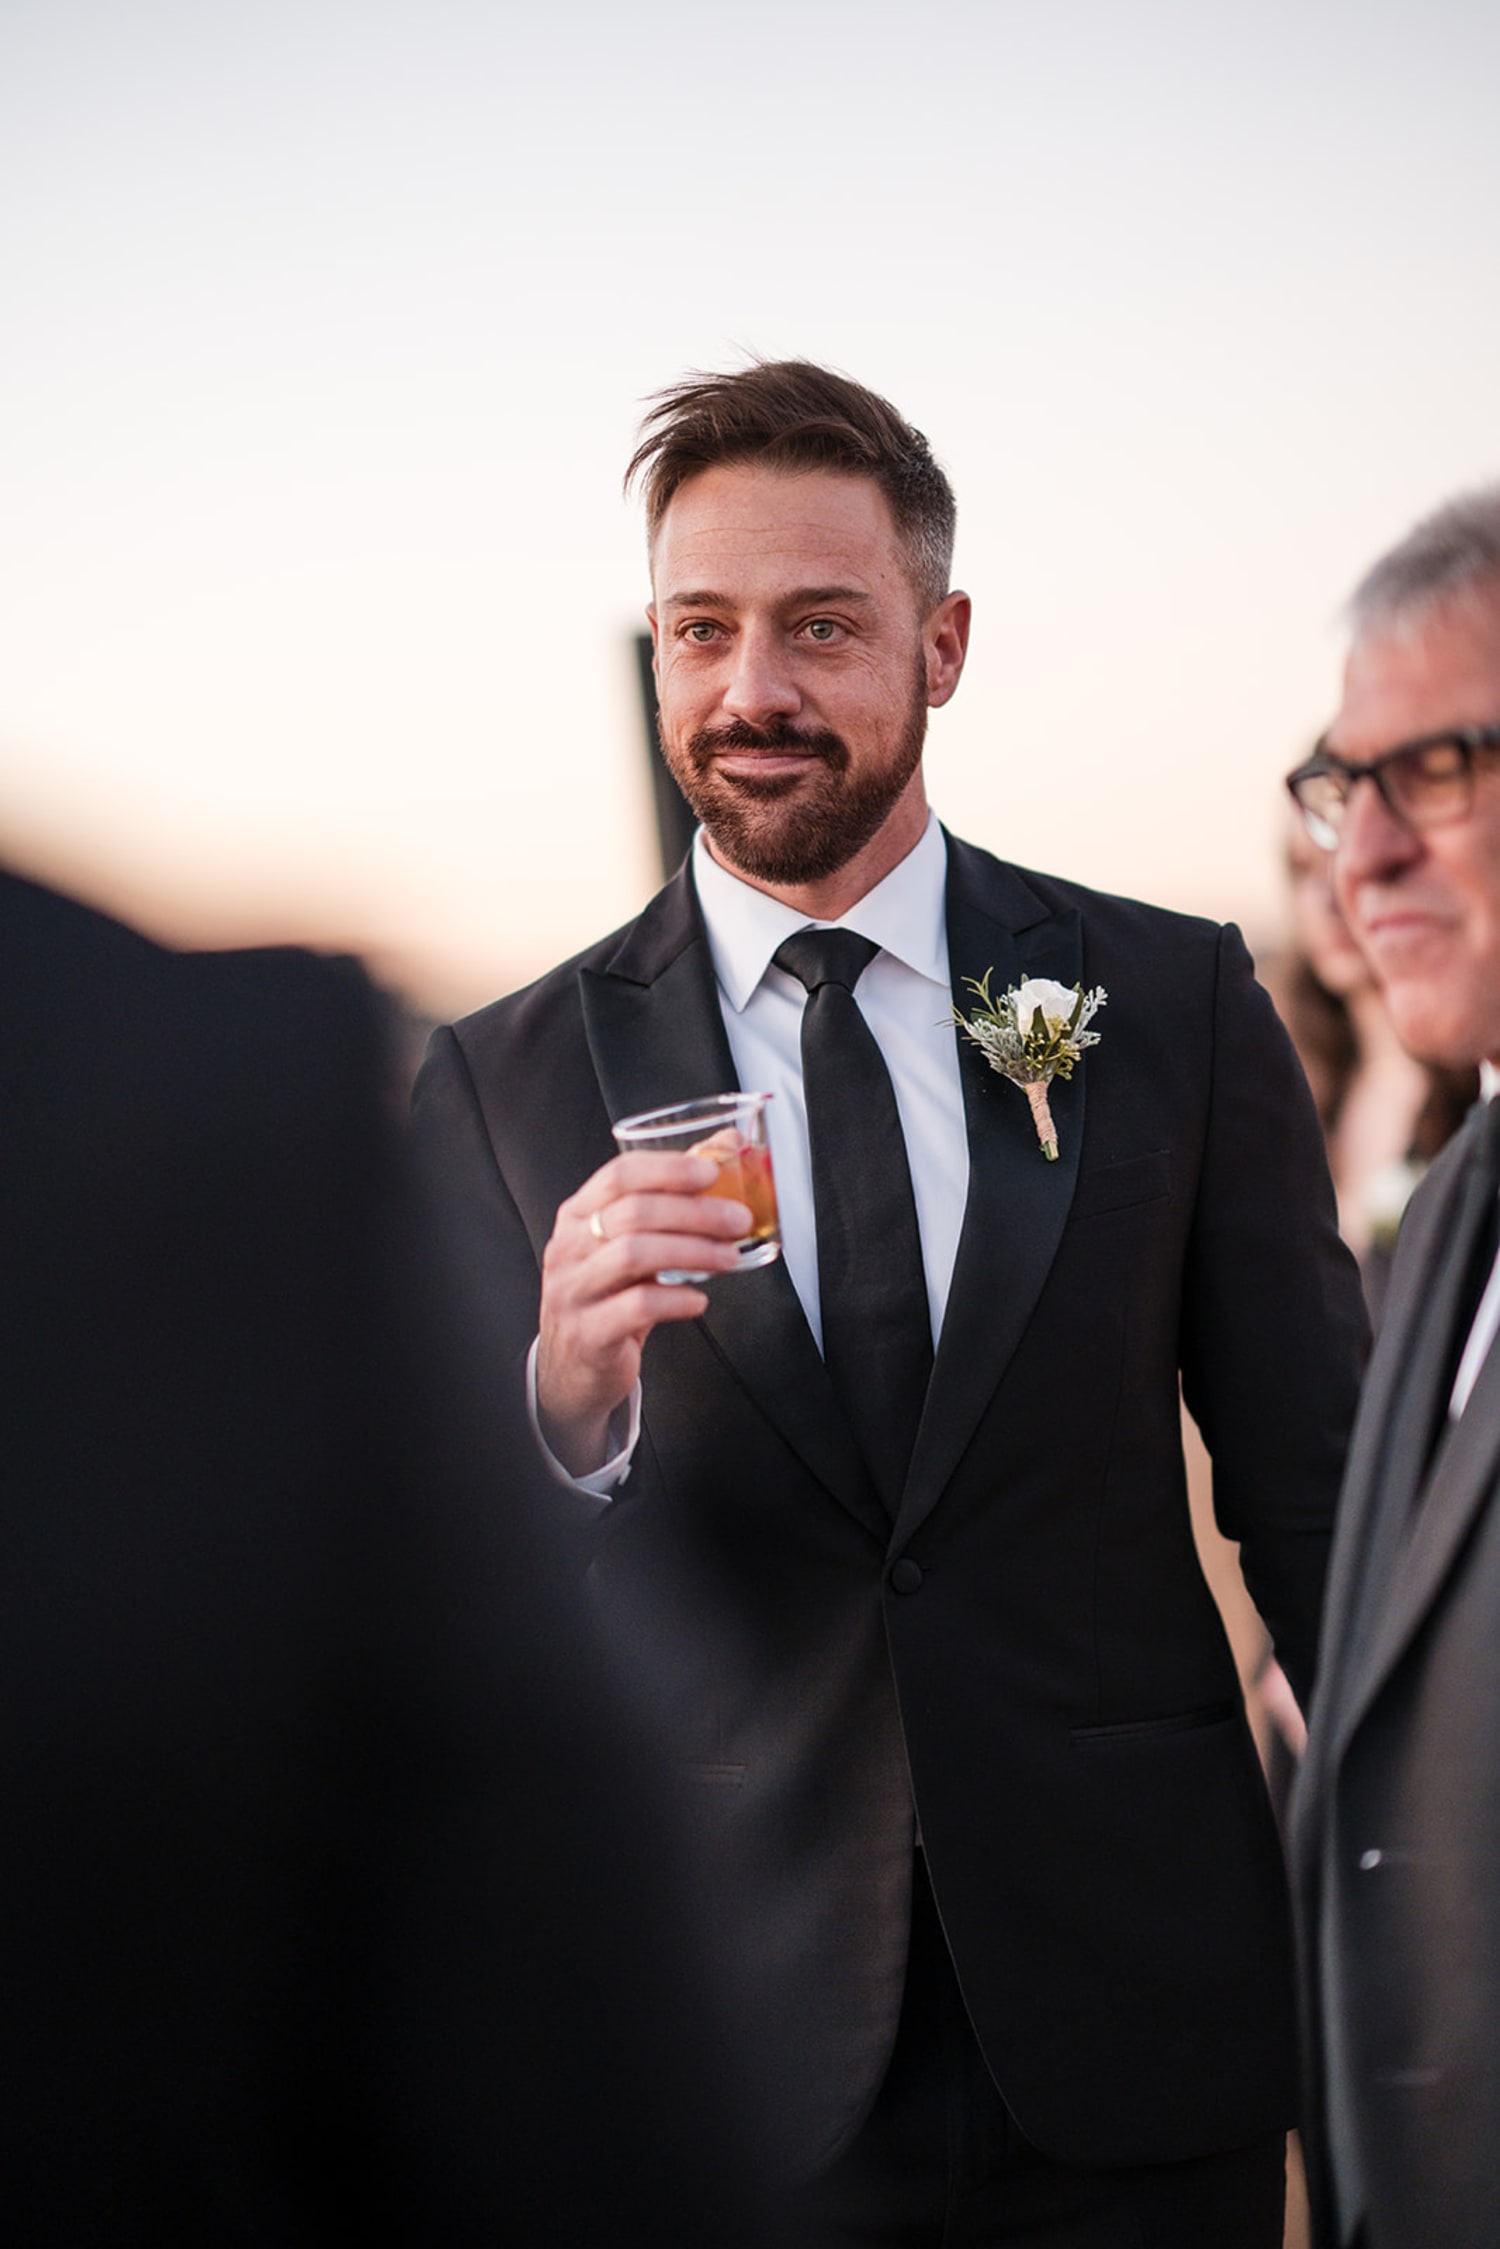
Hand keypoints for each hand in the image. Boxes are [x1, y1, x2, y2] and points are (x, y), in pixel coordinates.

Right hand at [536, 1151, 750, 1475]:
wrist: (573, 1366)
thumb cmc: (610, 1295)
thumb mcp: (630, 1243)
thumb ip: (672, 1199)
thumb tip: (727, 1146)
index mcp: (578, 1215)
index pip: (619, 1175)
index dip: (669, 1168)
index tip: (713, 1171)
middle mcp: (568, 1247)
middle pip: (634, 1212)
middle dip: (696, 1212)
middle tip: (739, 1220)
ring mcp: (573, 1289)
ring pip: (635, 1254)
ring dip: (693, 1252)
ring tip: (729, 1258)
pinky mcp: (588, 1331)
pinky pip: (638, 1306)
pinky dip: (677, 1300)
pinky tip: (698, 1300)